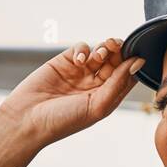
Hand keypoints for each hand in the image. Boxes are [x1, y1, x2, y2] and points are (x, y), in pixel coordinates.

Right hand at [0, 37, 143, 149]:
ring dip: (105, 48)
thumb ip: (118, 83)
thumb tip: (138, 62)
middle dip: (119, 52)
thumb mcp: (98, 105)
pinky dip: (83, 50)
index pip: (127, 77)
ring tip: (101, 54)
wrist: (28, 119)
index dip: (132, 64)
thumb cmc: (65, 120)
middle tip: (117, 46)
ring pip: (100, 52)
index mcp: (107, 97)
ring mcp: (80, 72)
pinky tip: (79, 61)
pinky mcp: (64, 62)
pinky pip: (81, 48)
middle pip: (116, 61)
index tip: (136, 55)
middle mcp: (96, 84)